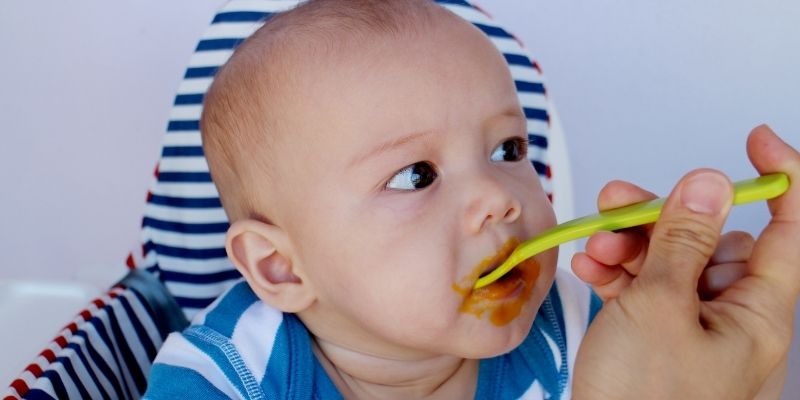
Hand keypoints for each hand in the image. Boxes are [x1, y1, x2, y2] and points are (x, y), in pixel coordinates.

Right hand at [572, 125, 799, 398]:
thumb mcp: (658, 308)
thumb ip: (682, 240)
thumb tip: (708, 184)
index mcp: (758, 312)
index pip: (792, 228)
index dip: (783, 178)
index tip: (756, 141)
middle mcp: (732, 319)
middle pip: (713, 240)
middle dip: (665, 217)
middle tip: (622, 204)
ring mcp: (693, 330)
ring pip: (672, 263)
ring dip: (631, 246)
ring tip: (596, 246)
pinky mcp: (658, 341)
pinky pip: (647, 291)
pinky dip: (619, 274)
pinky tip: (592, 269)